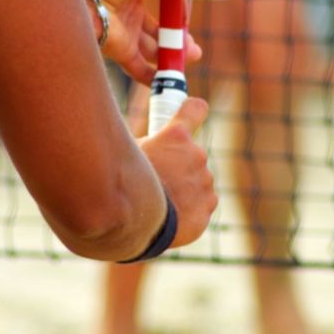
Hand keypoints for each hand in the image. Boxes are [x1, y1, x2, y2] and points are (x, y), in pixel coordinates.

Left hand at [82, 0, 215, 82]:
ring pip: (154, 52)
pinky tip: (169, 79)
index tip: (190, 17)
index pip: (162, 8)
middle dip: (179, 42)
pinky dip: (155, 76)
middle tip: (194, 48)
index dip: (178, 15)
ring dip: (173, 56)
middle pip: (160, 34)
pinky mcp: (121, 52)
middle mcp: (131, 18)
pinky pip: (140, 69)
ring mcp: (127, 36)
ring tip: (192, 56)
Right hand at [137, 97, 216, 247]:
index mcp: (176, 136)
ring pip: (198, 180)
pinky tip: (172, 215)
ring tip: (163, 201)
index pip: (196, 108)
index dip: (192, 112)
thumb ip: (146, 145)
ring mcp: (204, 181)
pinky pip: (202, 203)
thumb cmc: (125, 187)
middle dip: (180, 164)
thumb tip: (143, 141)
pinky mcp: (208, 205)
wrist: (137, 225)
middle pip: (192, 154)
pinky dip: (191, 208)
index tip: (190, 115)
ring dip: (185, 187)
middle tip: (160, 178)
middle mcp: (196, 154)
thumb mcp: (128, 156)